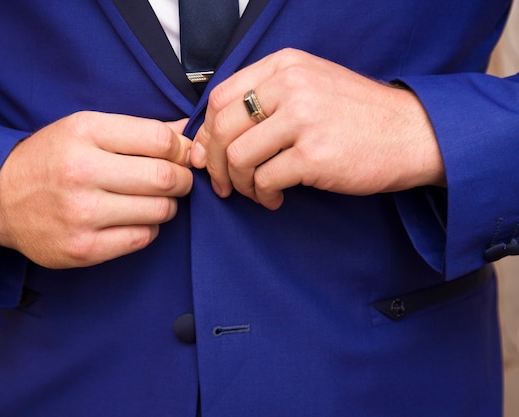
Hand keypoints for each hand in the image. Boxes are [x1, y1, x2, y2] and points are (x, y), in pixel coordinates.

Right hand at [0, 112, 192, 267]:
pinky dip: (149, 227)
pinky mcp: (83, 248)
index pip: (160, 139)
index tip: (182, 155)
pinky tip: (134, 218)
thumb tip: (188, 133)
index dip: (182, 149)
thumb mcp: (86, 129)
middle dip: (183, 179)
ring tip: (154, 199)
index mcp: (85, 132)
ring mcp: (81, 214)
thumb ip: (138, 130)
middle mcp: (81, 171)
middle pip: (165, 177)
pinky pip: (142, 238)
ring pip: (159, 210)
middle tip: (179, 180)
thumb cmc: (52, 158)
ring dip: (168, 205)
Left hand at [191, 48, 444, 209]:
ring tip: (257, 192)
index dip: (207, 132)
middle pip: (222, 128)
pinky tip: (276, 198)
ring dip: (239, 184)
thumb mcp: (310, 88)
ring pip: (238, 157)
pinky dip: (263, 195)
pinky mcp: (314, 154)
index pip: (220, 97)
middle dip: (215, 164)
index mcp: (285, 66)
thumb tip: (210, 139)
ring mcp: (303, 118)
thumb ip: (263, 103)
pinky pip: (264, 180)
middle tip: (223, 184)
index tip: (210, 155)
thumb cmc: (357, 116)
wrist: (412, 133)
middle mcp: (291, 85)